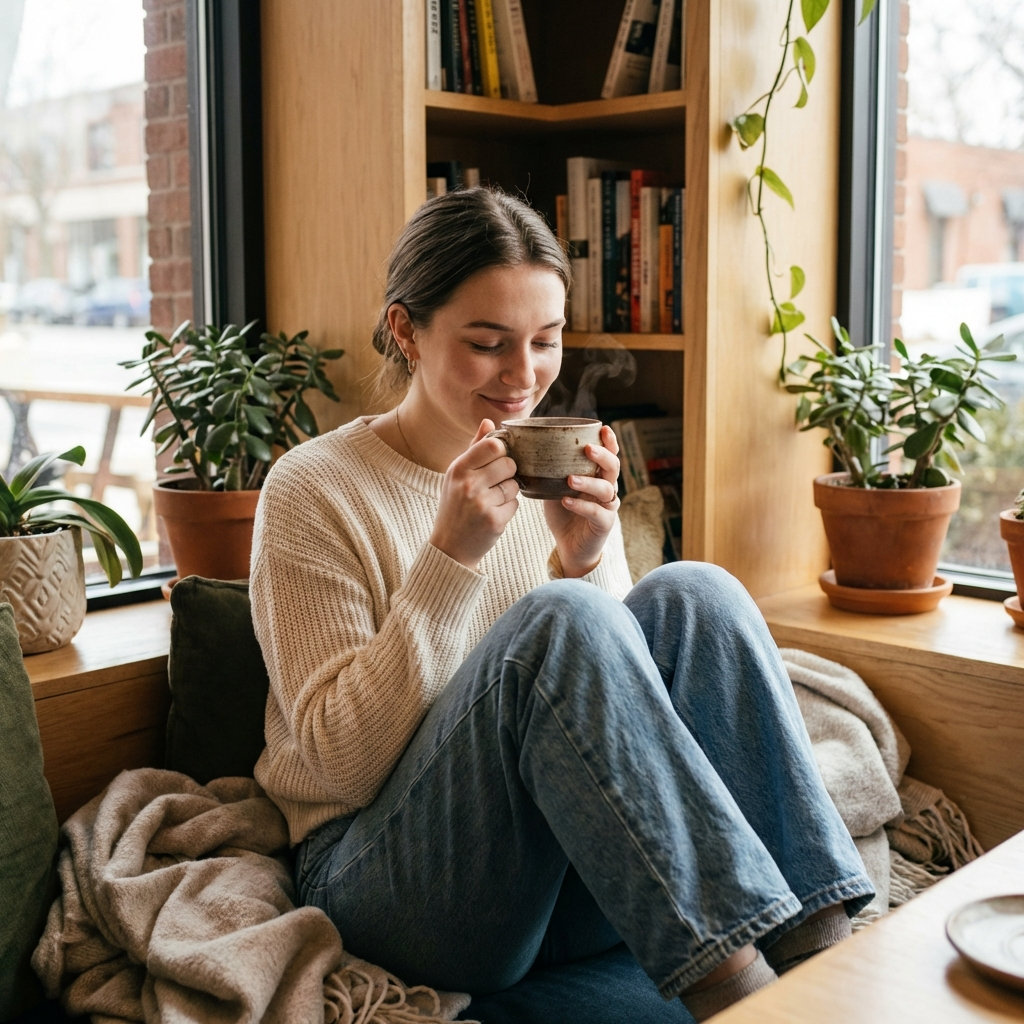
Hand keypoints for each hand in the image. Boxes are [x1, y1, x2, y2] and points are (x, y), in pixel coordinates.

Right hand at [429, 420, 519, 569]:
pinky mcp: (494, 520)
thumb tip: (489, 421)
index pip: (494, 445)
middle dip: (508, 473)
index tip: (497, 460)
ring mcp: (481, 503)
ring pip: (514, 485)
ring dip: (508, 492)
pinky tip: (492, 514)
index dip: (502, 451)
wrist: (449, 547)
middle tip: (494, 484)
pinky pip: (515, 504)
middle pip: (509, 464)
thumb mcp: (456, 475)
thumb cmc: (454, 506)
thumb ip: (474, 448)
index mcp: (459, 468)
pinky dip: (508, 509)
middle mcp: (469, 483)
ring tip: (491, 501)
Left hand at [543, 425, 620, 577]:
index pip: (609, 454)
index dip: (609, 442)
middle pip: (613, 467)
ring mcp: (608, 507)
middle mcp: (607, 488)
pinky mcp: (604, 524)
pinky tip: (566, 501)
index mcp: (597, 476)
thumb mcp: (554, 487)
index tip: (603, 428)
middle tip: (586, 449)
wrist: (569, 547)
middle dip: (602, 456)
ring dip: (588, 481)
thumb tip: (525, 449)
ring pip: (607, 489)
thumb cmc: (563, 513)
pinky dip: (582, 505)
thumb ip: (550, 471)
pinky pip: (597, 512)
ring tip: (570, 479)